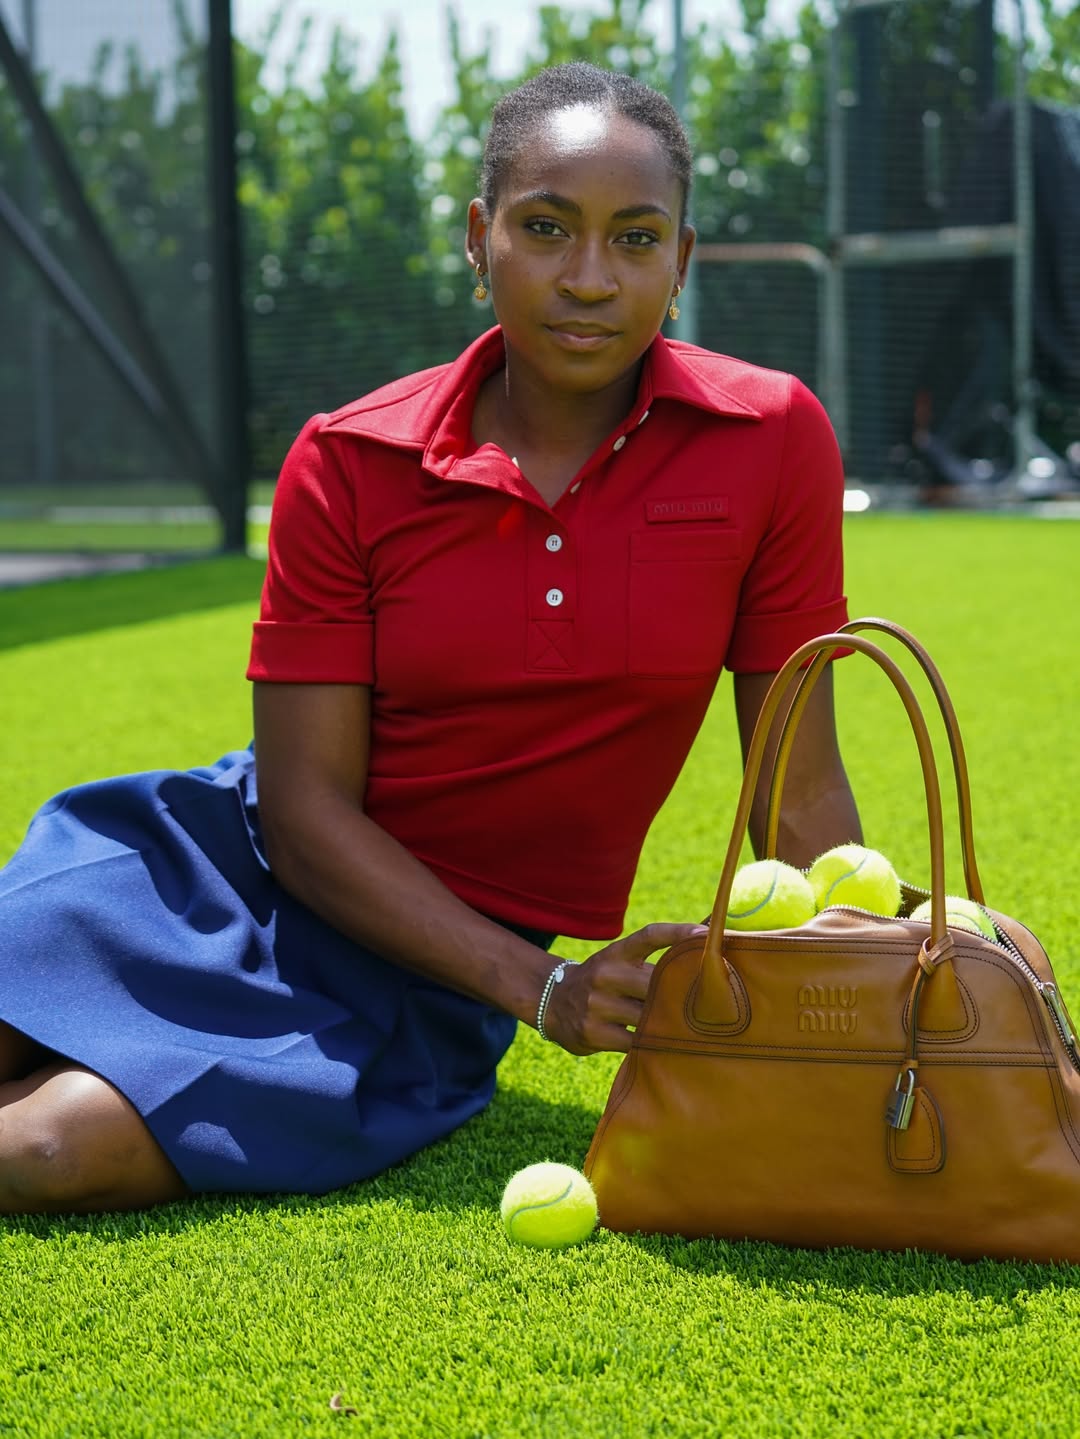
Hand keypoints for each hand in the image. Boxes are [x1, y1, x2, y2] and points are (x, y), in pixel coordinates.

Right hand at [541, 923, 708, 1055]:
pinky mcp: (593, 1033)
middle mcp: (605, 974)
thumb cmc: (603, 980)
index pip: (650, 936)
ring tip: (687, 1028)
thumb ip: (657, 958)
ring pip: (647, 1016)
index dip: (679, 932)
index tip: (708, 933)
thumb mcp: (621, 961)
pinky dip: (650, 1044)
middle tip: (709, 1003)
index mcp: (617, 953)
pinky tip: (660, 1045)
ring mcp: (596, 1004)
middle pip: (655, 984)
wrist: (552, 1001)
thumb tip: (708, 938)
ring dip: (667, 1023)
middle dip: (680, 995)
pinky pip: (634, 1042)